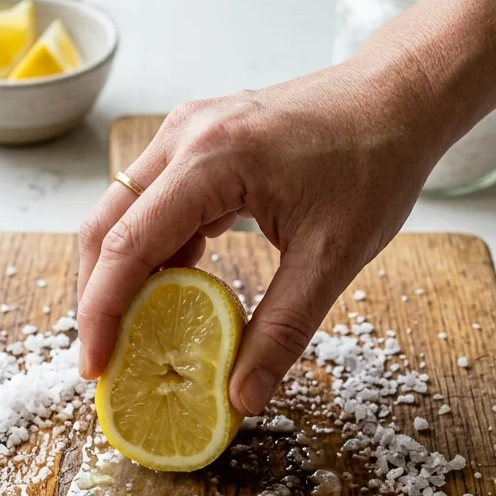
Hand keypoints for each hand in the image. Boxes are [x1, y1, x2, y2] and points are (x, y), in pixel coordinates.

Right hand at [77, 54, 445, 415]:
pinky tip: (177, 289)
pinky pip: (153, 201)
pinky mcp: (197, 139)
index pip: (126, 246)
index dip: (101, 314)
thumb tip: (242, 397)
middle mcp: (183, 137)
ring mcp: (185, 132)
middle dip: (97, 299)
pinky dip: (153, 249)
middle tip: (107, 359)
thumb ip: (283, 331)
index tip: (95, 367)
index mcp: (210, 159)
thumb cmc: (375, 162)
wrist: (399, 97)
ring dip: (122, 275)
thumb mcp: (332, 258)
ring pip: (122, 212)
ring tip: (138, 333)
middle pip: (105, 227)